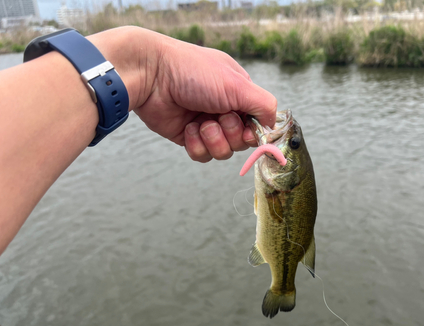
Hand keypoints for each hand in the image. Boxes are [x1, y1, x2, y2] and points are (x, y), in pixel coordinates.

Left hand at [90, 27, 276, 161]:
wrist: (151, 76)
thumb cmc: (194, 73)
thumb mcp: (237, 84)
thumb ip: (263, 104)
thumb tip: (272, 125)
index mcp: (239, 94)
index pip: (258, 123)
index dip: (254, 132)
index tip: (249, 129)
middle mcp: (224, 110)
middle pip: (242, 142)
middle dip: (232, 133)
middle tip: (220, 117)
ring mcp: (206, 124)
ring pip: (223, 152)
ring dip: (213, 139)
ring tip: (201, 122)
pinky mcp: (188, 137)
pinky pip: (202, 155)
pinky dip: (196, 144)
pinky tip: (188, 128)